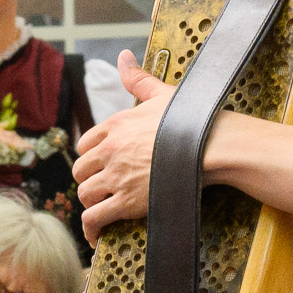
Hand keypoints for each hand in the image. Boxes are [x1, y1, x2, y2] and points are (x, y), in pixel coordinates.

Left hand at [70, 56, 174, 232]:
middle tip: (100, 187)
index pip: (86, 143)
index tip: (99, 164)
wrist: (211, 146)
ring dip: (90, 202)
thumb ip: (137, 79)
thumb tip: (124, 56)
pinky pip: (95, 218)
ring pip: (84, 194)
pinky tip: (95, 236)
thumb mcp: (160, 93)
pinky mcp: (126, 201)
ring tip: (100, 208)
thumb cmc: (191, 119)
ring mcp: (117, 177)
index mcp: (116, 125)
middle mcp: (111, 150)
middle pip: (81, 170)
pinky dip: (91, 229)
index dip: (91, 156)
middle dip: (88, 179)